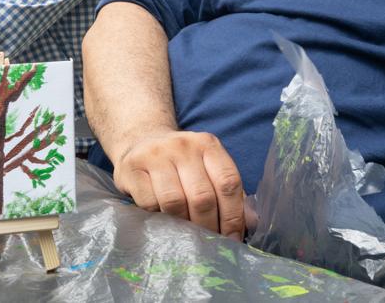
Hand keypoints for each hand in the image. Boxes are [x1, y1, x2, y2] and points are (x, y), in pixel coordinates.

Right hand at [114, 130, 245, 239]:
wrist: (140, 140)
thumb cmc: (180, 162)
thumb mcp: (207, 167)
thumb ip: (228, 192)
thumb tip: (252, 223)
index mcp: (208, 145)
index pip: (228, 183)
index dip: (233, 215)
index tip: (232, 239)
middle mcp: (184, 146)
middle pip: (203, 196)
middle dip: (208, 227)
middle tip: (209, 243)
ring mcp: (156, 154)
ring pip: (175, 202)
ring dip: (182, 225)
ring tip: (186, 235)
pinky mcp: (132, 167)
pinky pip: (149, 203)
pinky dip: (158, 217)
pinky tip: (161, 219)